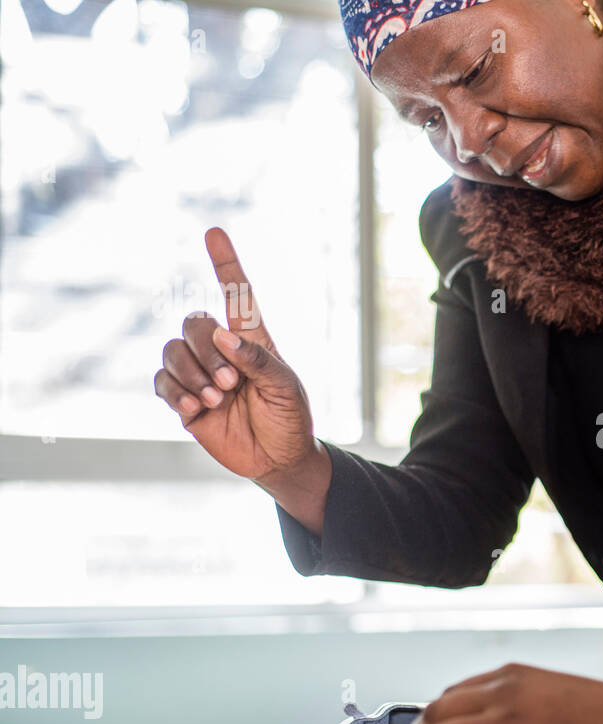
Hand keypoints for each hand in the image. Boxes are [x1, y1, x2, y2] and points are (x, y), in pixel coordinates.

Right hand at [154, 228, 317, 482]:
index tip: (214, 233)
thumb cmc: (290, 417)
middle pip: (193, 324)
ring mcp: (200, 374)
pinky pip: (161, 383)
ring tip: (216, 398)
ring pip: (171, 351)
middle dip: (206, 351)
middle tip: (229, 383)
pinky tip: (198, 411)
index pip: (236, 294)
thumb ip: (257, 359)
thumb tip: (224, 336)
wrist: (278, 458)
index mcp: (252, 339)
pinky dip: (176, 394)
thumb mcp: (285, 387)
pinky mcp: (184, 400)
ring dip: (190, 374)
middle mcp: (221, 351)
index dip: (225, 264)